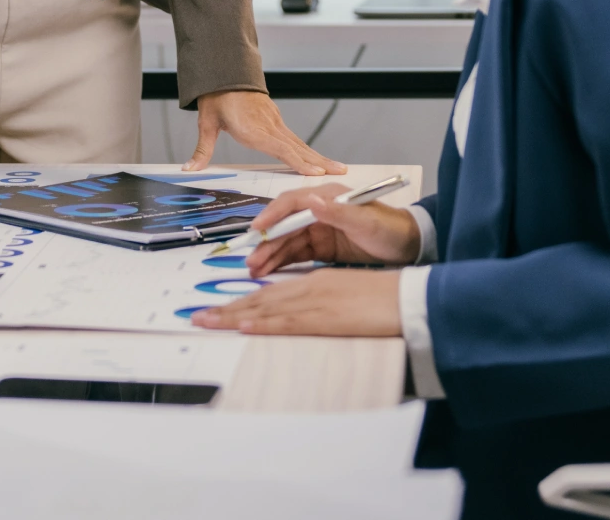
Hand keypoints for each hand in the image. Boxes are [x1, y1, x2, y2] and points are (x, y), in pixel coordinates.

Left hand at [185, 90, 346, 175]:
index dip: (297, 161)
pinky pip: (295, 138)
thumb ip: (201, 149)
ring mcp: (274, 121)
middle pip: (297, 147)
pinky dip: (308, 150)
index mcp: (252, 128)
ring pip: (300, 143)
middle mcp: (268, 125)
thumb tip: (189, 169)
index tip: (315, 172)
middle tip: (339, 173)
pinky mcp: (275, 119)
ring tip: (337, 169)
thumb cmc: (215, 98)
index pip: (279, 148)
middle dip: (319, 162)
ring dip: (319, 157)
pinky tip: (317, 159)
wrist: (223, 72)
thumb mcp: (206, 122)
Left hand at [190, 268, 400, 336]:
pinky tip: (244, 325)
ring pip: (267, 307)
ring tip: (206, 321)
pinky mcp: (326, 316)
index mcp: (315, 284)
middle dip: (227, 309)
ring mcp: (316, 301)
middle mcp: (310, 288)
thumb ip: (323, 305)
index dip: (242, 303)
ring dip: (233, 315)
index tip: (218, 313)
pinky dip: (264, 322)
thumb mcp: (347, 298)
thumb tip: (304, 317)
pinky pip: (289, 320)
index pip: (271, 293)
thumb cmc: (385, 300)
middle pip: (261, 298)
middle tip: (198, 318)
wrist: (412, 298)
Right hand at [243, 188, 422, 275]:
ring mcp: (318, 230)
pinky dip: (281, 262)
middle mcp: (318, 211)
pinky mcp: (321, 248)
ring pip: (286, 242)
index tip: (257, 229)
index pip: (292, 203)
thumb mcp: (366, 221)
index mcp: (327, 197)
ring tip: (254, 270)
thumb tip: (310, 200)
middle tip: (251, 260)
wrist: (409, 247)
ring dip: (270, 254)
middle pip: (285, 225)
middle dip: (266, 242)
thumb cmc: (390, 229)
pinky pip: (296, 254)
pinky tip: (268, 272)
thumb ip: (338, 212)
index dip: (272, 215)